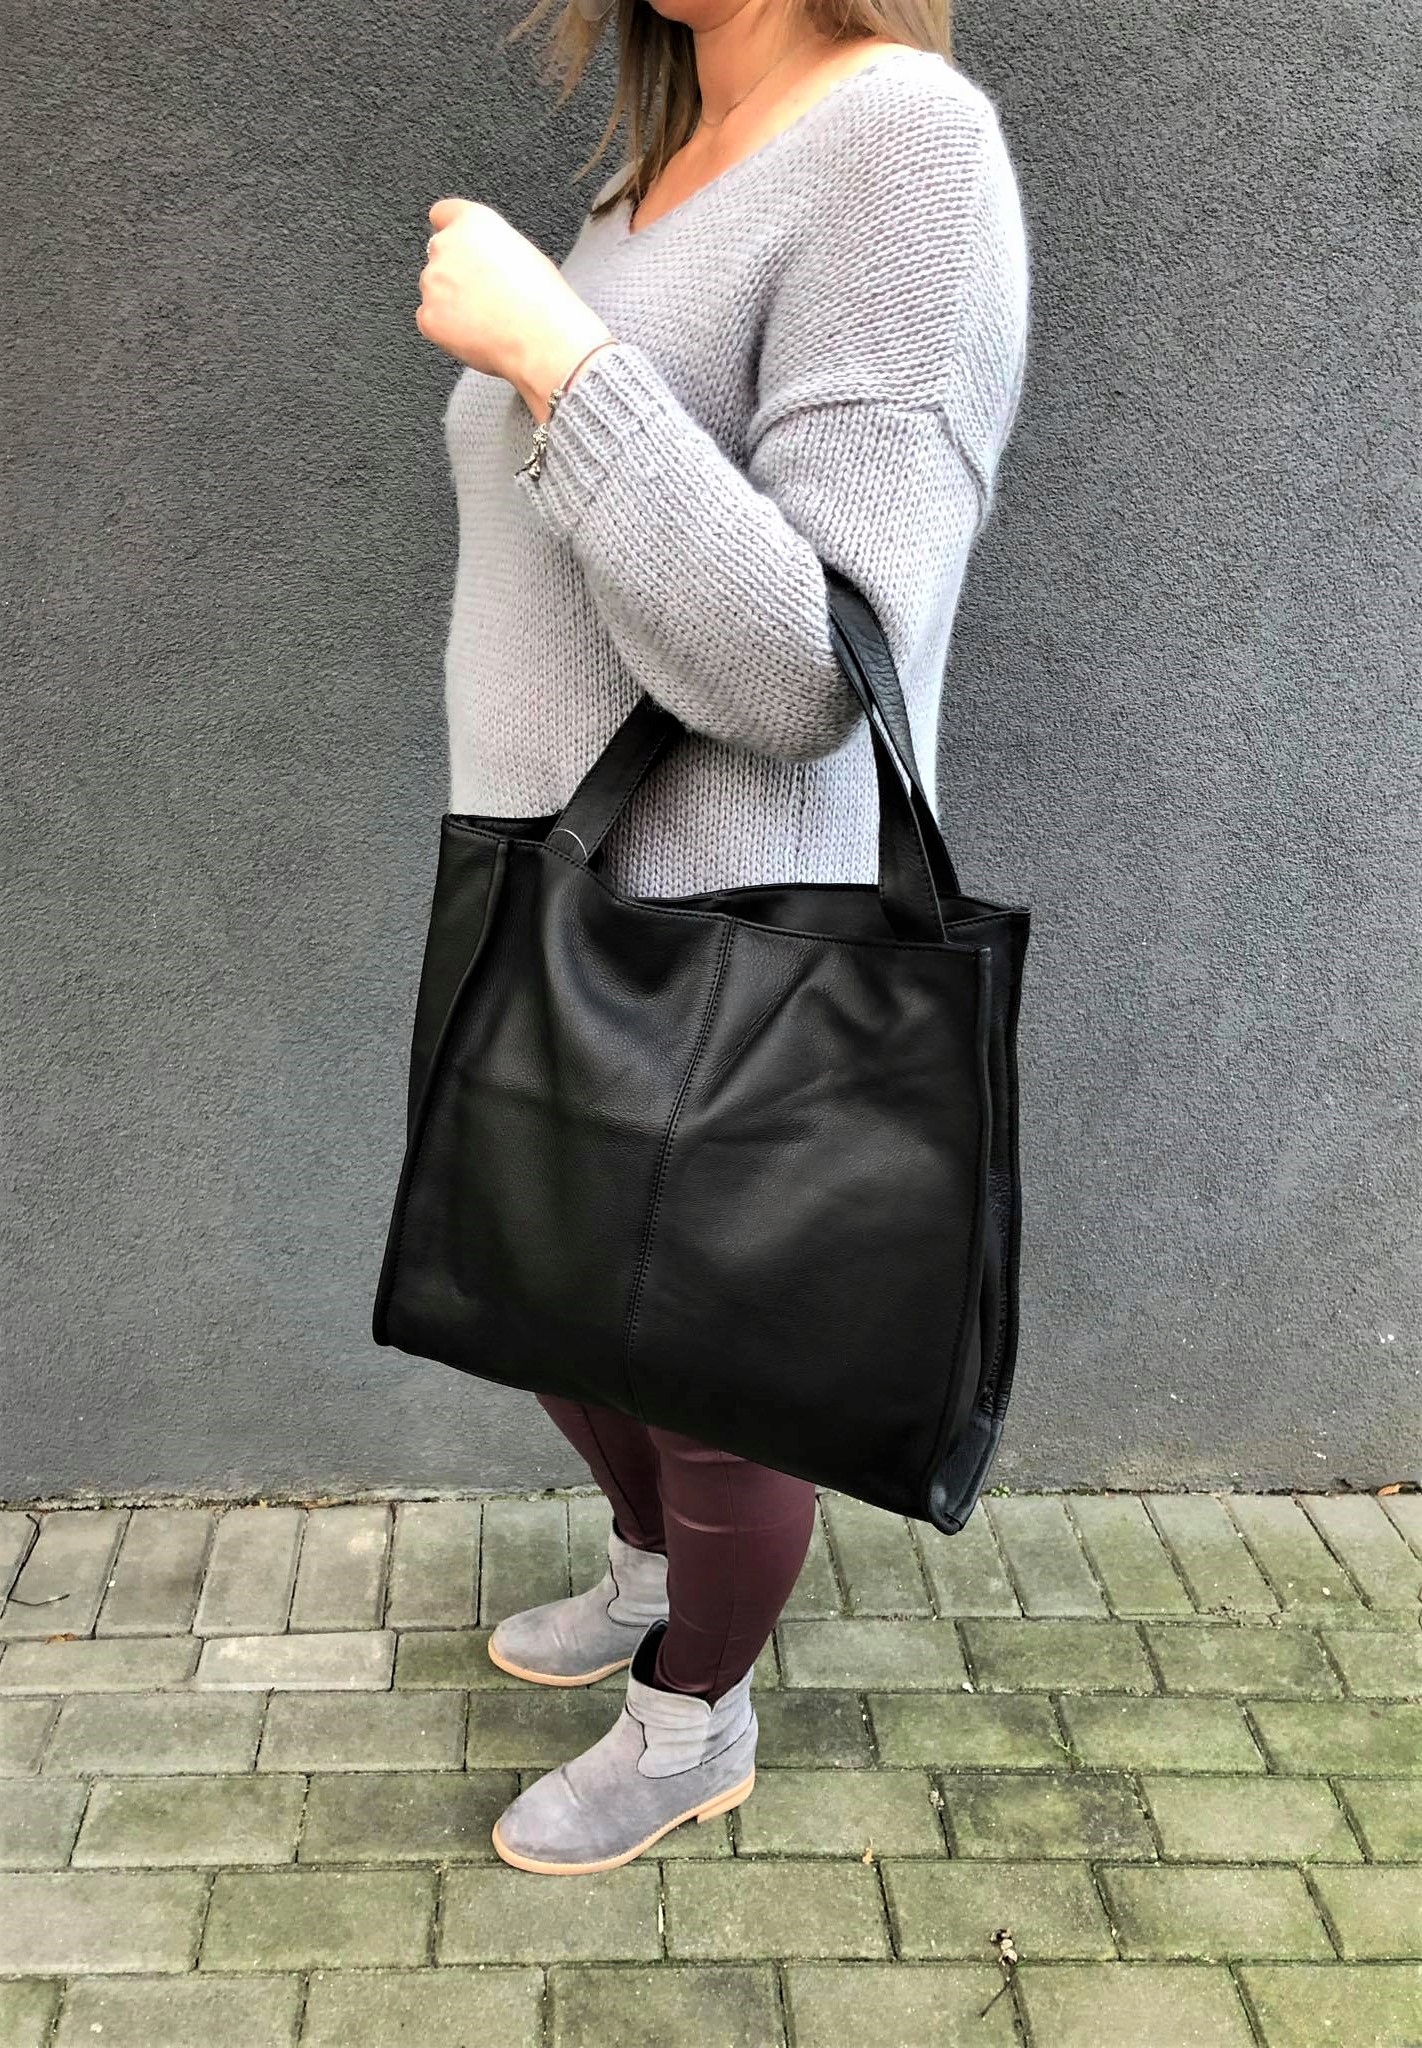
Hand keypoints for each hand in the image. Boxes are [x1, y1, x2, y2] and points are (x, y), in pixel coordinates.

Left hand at [417, 197, 614, 420]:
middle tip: (484, 294)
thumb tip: (481, 258)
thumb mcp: (522, 252)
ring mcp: (432, 282)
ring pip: (434, 289)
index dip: (451, 230)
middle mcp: (446, 246)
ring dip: (450, 301)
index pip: (443, 214)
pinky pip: (430, 320)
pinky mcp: (428, 316)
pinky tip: (474, 333)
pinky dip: (446, 328)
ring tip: (486, 317)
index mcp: (473, 222)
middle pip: (439, 255)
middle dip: (454, 272)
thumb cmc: (542, 299)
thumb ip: (490, 246)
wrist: (541, 339)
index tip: (456, 244)